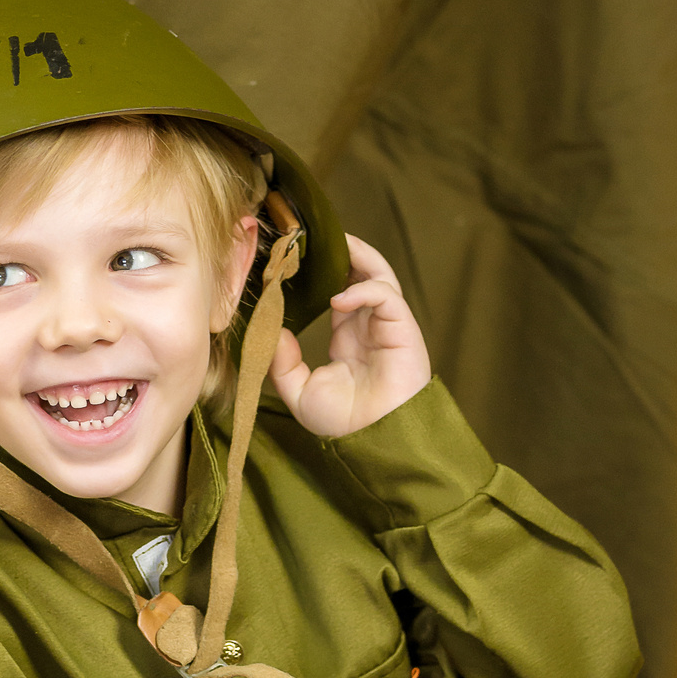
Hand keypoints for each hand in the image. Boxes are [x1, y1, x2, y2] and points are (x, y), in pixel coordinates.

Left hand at [268, 235, 431, 437]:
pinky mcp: (402, 329)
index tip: (293, 260)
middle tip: (314, 237)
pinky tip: (338, 299)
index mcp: (349, 337)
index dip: (319, 273)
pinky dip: (363, 289)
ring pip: (379, 275)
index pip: (337, 291)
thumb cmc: (344, 423)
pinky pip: (386, 296)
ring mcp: (387, 326)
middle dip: (343, 252)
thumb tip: (273, 331)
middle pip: (362, 274)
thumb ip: (283, 362)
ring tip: (335, 243)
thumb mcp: (300, 391)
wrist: (373, 441)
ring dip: (358, 255)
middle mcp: (369, 326)